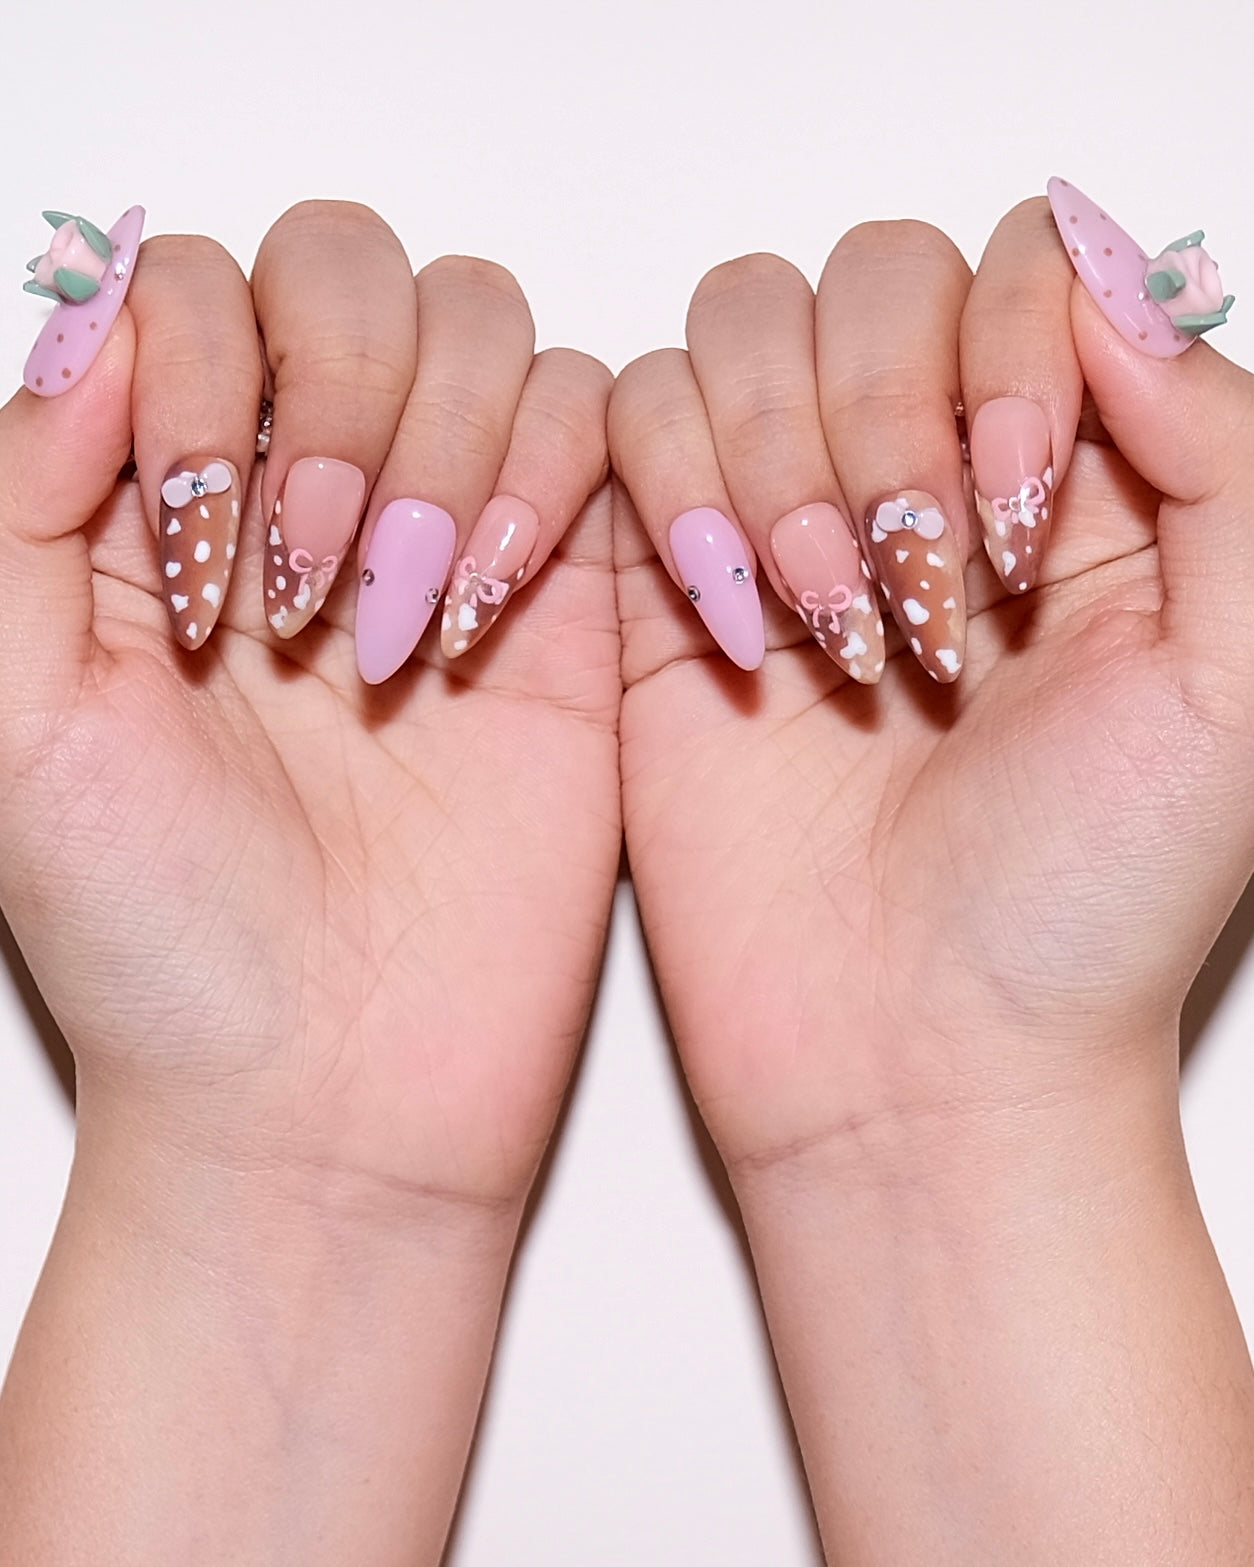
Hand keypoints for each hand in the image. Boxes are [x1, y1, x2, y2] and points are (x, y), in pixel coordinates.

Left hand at [0, 201, 617, 1564]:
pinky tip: (493, 615)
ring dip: (449, 445)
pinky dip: (556, 479)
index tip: (202, 568)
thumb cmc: (163, 940)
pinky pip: (602, 422)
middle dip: (344, 395)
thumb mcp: (14, 719)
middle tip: (313, 585)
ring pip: (486, 325)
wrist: (332, 1093)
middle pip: (350, 268)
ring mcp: (450, 532)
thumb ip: (17, 497)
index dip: (203, 373)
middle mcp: (308, 494)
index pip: (195, 288)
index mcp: (160, 505)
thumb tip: (101, 312)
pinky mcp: (571, 595)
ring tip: (407, 630)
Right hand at [610, 188, 1253, 1560]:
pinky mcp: (667, 582)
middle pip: (869, 279)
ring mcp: (787, 518)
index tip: (1024, 532)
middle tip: (914, 606)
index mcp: (1082, 476)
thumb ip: (1225, 452)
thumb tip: (1107, 287)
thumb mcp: (1239, 678)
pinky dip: (668, 497)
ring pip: (735, 329)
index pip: (1025, 267)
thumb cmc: (1087, 906)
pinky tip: (732, 637)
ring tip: (825, 638)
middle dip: (879, 426)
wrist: (920, 1058)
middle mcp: (927, 476)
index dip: (1007, 355)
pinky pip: (622, 421)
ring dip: (772, 466)